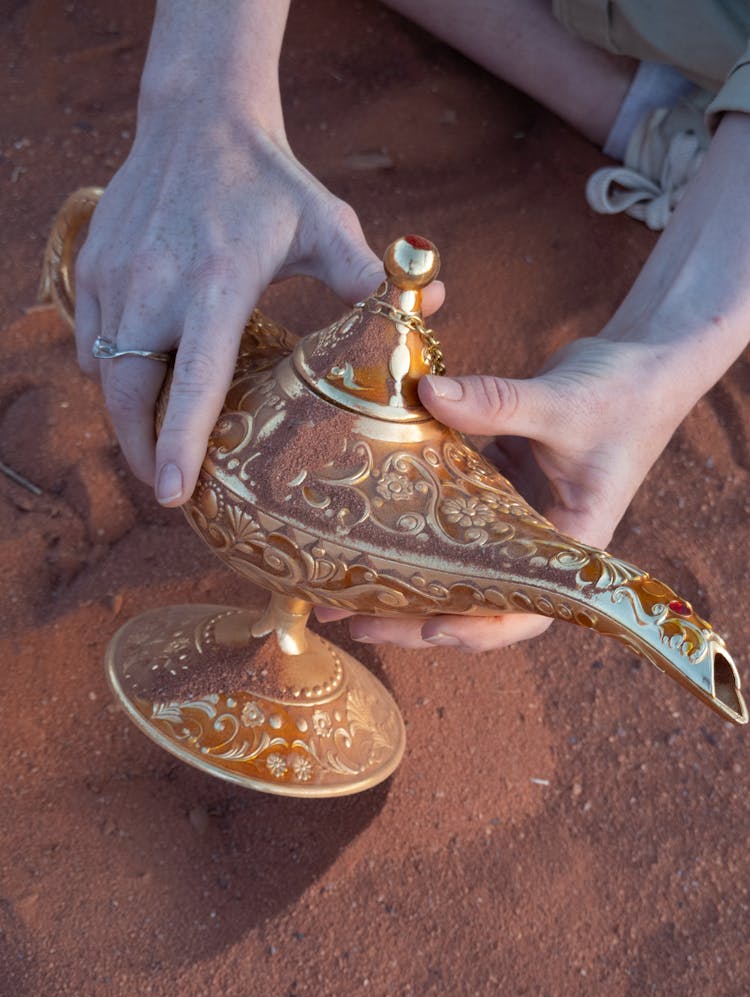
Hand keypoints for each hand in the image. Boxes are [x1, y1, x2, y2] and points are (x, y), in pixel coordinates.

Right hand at [74, 103, 396, 505]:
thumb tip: (433, 304)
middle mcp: (156, 284)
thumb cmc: (268, 179)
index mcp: (218, 283)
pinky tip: (145, 380)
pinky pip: (91, 342)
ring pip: (105, 374)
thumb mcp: (326, 222)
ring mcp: (116, 275)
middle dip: (141, 451)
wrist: (197, 116)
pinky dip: (113, 372)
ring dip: (127, 416)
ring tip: (156, 444)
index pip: (195, 380)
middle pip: (129, 395)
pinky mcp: (94, 267)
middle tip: (168, 487)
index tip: (173, 492)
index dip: (180, 441)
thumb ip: (368, 275)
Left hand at [321, 336, 687, 650]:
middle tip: (351, 617)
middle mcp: (541, 543)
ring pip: (458, 565)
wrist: (644, 361)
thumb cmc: (625, 391)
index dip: (480, 629)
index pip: (529, 610)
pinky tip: (367, 527)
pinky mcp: (499, 489)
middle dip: (414, 615)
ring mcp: (517, 518)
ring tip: (341, 585)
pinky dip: (416, 527)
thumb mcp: (563, 402)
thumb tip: (427, 394)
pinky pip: (452, 519)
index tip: (430, 628)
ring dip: (405, 577)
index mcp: (573, 545)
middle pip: (477, 600)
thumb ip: (497, 401)